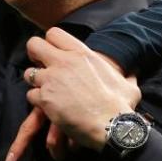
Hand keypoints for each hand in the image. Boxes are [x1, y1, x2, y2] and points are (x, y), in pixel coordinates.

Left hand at [23, 27, 139, 151]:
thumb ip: (126, 76)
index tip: (54, 53)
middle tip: (40, 66)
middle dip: (34, 55)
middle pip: (33, 44)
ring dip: (35, 82)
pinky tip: (48, 108)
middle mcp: (63, 62)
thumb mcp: (128, 85)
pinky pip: (31, 95)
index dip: (50, 42)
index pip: (54, 33)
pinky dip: (37, 102)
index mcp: (82, 54)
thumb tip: (133, 73)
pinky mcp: (45, 99)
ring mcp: (52, 80)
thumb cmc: (121, 106)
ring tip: (45, 91)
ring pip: (28, 73)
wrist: (112, 127)